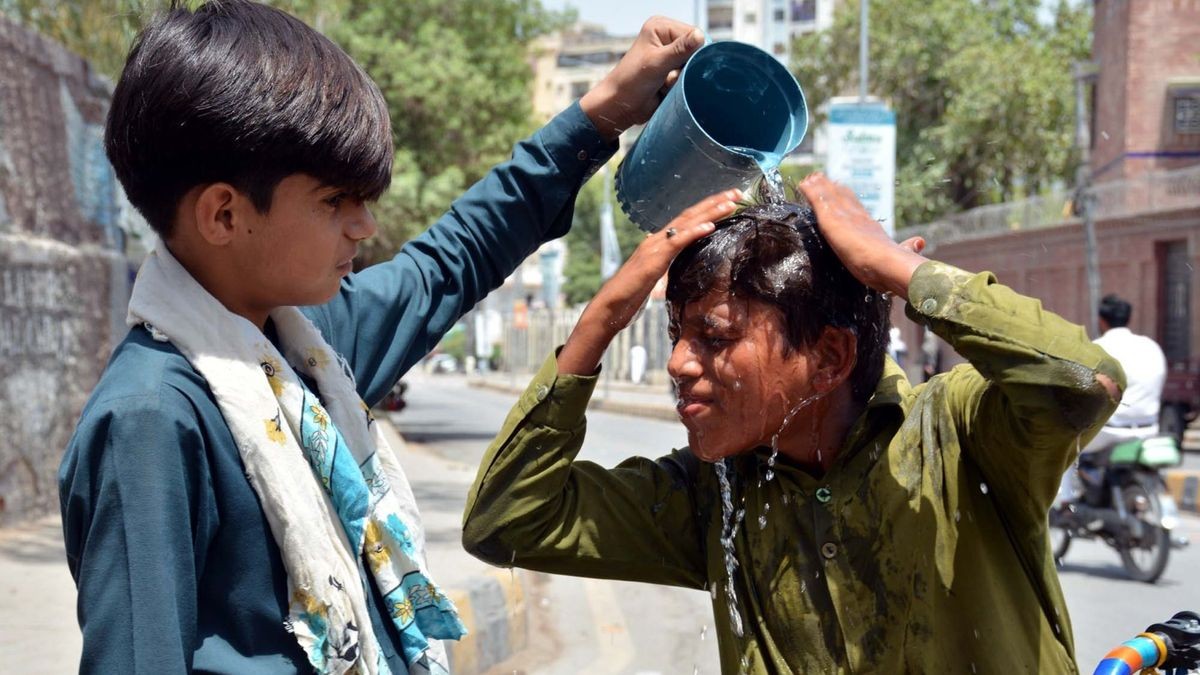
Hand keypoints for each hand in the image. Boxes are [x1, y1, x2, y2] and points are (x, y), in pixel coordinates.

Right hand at [557, 190, 741, 374]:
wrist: (609, 307)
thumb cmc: (629, 297)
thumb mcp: (653, 279)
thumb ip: (664, 268)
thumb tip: (673, 265)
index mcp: (658, 243)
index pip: (687, 220)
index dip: (709, 209)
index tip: (729, 201)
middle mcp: (656, 239)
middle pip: (690, 215)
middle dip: (715, 202)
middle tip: (738, 191)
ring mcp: (654, 247)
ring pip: (686, 223)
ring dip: (710, 211)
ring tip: (731, 202)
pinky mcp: (654, 260)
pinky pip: (677, 242)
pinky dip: (695, 231)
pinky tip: (711, 226)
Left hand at [579, 16, 704, 140]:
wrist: (620, 107)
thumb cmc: (631, 81)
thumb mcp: (657, 63)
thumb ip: (680, 50)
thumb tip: (700, 36)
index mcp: (660, 27)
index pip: (693, 33)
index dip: (694, 51)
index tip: (680, 65)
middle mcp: (666, 38)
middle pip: (695, 51)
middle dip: (686, 67)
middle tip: (668, 76)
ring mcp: (669, 56)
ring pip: (692, 67)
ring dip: (681, 79)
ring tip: (664, 84)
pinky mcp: (671, 72)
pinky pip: (687, 78)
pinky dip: (678, 86)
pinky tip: (663, 89)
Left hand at [796, 173, 927, 297]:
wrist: (889, 263)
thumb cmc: (895, 264)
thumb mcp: (900, 254)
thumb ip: (908, 247)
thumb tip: (921, 242)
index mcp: (870, 225)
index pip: (856, 207)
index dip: (847, 198)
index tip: (840, 188)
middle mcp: (857, 216)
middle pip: (841, 197)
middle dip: (830, 188)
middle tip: (819, 178)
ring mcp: (844, 216)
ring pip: (828, 196)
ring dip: (818, 186)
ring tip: (808, 178)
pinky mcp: (831, 220)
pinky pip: (818, 201)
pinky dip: (809, 192)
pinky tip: (802, 185)